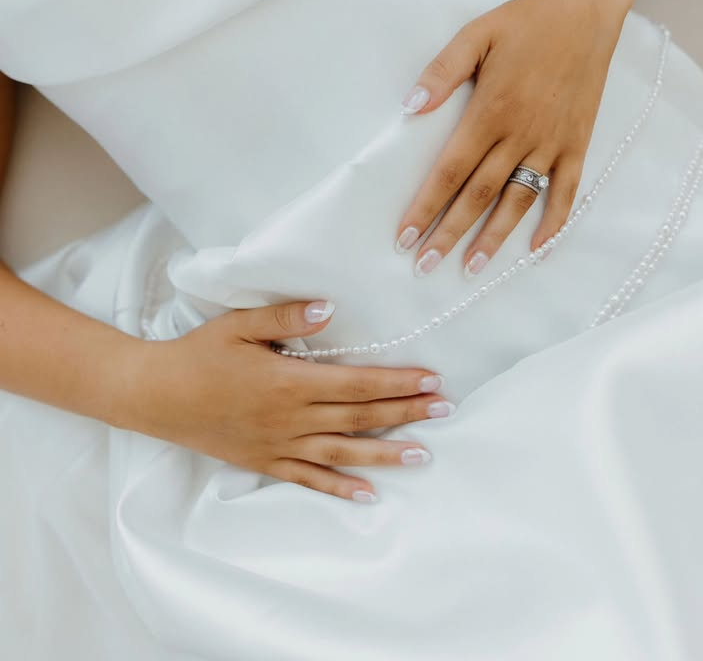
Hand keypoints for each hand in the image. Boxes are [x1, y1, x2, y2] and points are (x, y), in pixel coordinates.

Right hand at [116, 299, 453, 502]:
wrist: (156, 395)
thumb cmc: (199, 354)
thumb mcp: (240, 324)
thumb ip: (287, 316)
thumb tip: (329, 308)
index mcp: (289, 381)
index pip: (357, 383)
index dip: (397, 382)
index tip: (431, 379)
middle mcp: (291, 418)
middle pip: (360, 418)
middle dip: (407, 413)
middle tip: (446, 410)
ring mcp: (280, 445)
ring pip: (344, 453)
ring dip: (387, 454)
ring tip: (425, 455)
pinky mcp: (265, 463)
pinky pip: (309, 479)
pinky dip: (340, 488)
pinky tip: (368, 495)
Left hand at [395, 0, 622, 275]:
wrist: (584, 12)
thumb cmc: (524, 23)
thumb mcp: (475, 36)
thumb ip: (441, 73)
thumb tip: (410, 108)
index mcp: (490, 113)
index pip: (450, 172)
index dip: (426, 207)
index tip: (405, 236)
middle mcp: (520, 136)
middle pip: (479, 196)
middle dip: (449, 234)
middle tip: (425, 266)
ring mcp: (552, 143)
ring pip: (518, 201)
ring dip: (494, 238)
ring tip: (471, 269)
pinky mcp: (577, 144)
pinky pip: (567, 192)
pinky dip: (554, 223)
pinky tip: (537, 249)